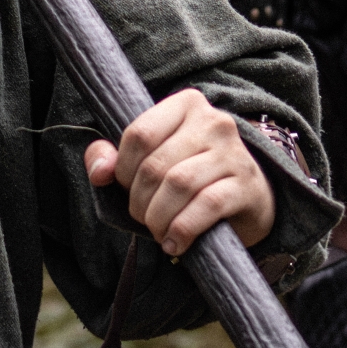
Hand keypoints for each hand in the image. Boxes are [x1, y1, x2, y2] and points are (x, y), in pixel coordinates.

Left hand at [84, 89, 277, 257]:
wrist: (247, 200)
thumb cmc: (189, 175)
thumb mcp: (148, 160)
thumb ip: (112, 158)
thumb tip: (99, 172)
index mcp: (186, 104)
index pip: (139, 134)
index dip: (123, 169)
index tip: (127, 187)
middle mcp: (213, 122)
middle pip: (156, 164)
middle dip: (139, 200)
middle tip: (142, 216)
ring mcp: (234, 153)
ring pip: (179, 184)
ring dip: (158, 217)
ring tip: (157, 230)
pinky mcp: (247, 185)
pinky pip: (207, 205)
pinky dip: (183, 229)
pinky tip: (175, 243)